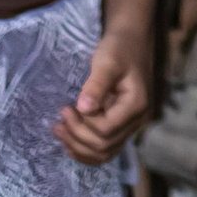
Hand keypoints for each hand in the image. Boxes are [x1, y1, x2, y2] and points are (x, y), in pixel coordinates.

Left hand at [55, 21, 154, 167]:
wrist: (131, 42)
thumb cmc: (119, 49)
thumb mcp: (107, 61)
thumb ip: (97, 85)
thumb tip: (83, 109)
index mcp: (137, 105)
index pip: (106, 129)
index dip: (83, 123)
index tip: (66, 107)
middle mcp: (137, 121)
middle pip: (104, 145)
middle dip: (77, 135)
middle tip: (59, 119)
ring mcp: (130, 127)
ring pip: (105, 153)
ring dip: (79, 147)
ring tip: (59, 131)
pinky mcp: (121, 127)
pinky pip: (106, 149)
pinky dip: (87, 151)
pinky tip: (70, 143)